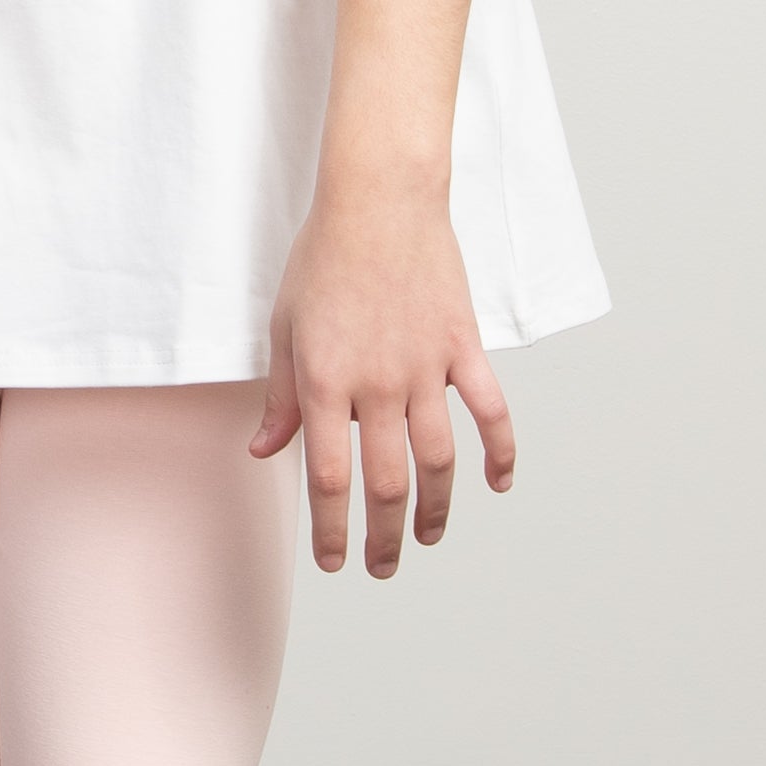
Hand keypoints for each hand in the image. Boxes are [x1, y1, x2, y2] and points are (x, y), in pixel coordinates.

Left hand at [251, 178, 515, 576]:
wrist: (379, 199)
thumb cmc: (323, 259)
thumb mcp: (284, 328)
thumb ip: (280, 398)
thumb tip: (265, 450)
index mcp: (326, 383)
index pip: (330, 480)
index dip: (332, 530)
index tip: (335, 561)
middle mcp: (378, 385)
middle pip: (387, 484)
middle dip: (384, 537)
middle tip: (383, 566)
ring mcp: (426, 368)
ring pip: (439, 460)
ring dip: (436, 510)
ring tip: (428, 537)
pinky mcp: (463, 346)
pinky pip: (490, 411)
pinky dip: (500, 452)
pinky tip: (497, 484)